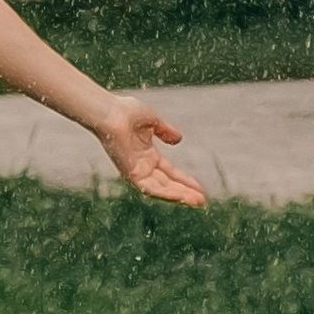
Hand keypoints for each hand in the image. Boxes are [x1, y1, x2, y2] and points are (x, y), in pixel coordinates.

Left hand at [92, 104, 207, 207]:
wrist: (111, 112)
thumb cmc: (126, 112)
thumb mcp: (153, 121)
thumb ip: (166, 131)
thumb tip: (178, 139)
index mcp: (146, 155)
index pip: (170, 172)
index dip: (185, 180)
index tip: (199, 188)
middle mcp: (142, 166)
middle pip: (168, 184)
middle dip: (185, 191)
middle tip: (202, 200)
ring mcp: (137, 171)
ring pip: (162, 189)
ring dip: (180, 196)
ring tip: (198, 202)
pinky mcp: (131, 174)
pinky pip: (152, 188)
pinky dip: (167, 193)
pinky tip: (182, 197)